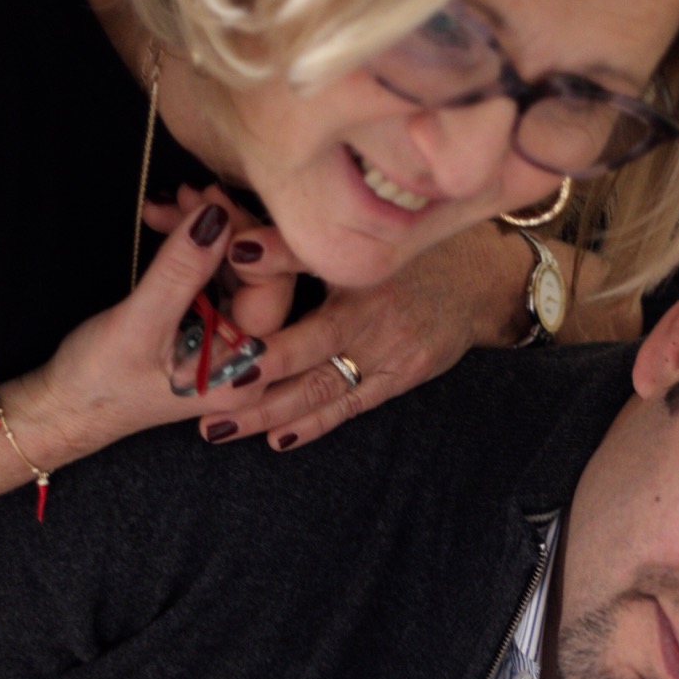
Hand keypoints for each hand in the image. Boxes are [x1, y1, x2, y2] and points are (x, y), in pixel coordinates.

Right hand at [9, 194, 266, 462]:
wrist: (66, 409)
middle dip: (225, 230)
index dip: (248, 240)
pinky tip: (165, 222)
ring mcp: (231, 341)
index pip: (273, 290)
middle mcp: (251, 358)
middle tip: (187, 194)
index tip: (208, 202)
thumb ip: (181, 272)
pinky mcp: (208, 326)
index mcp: (247, 371)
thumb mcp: (140, 324)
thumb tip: (216, 216)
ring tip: (166, 204)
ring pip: (236, 270)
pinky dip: (192, 248)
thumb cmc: (101, 381)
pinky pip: (215, 277)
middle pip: (261, 276)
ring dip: (205, 233)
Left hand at [191, 220, 569, 453]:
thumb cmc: (409, 251)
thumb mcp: (358, 240)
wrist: (481, 280)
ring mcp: (388, 355)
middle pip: (298, 360)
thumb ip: (292, 246)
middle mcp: (370, 322)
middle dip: (246, 386)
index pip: (292, 307)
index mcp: (354, 280)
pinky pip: (352, 405)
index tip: (202, 350)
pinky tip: (279, 438)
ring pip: (319, 390)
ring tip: (220, 429)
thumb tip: (231, 244)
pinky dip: (315, 423)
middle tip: (198, 404)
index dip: (248, 333)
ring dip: (268, 413)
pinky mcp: (401, 378)